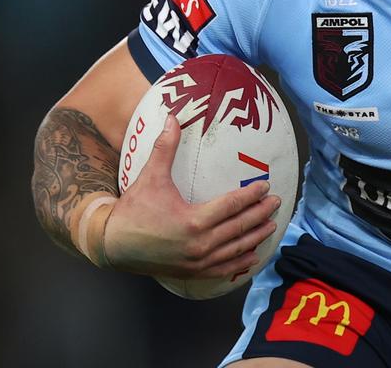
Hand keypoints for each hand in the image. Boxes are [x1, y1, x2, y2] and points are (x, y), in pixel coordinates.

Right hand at [102, 114, 280, 278]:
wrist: (113, 244)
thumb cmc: (134, 209)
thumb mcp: (150, 176)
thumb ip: (165, 148)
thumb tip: (172, 117)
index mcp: (193, 221)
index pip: (232, 205)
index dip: (251, 196)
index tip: (265, 187)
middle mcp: (200, 244)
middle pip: (240, 227)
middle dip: (260, 214)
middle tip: (277, 203)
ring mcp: (197, 262)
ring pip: (236, 249)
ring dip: (256, 237)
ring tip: (271, 225)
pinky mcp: (192, 273)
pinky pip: (223, 269)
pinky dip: (240, 261)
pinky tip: (253, 254)